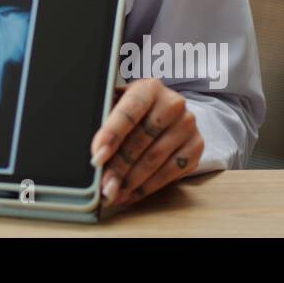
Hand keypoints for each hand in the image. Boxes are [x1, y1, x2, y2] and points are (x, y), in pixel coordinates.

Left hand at [89, 79, 202, 209]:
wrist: (170, 113)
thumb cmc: (135, 110)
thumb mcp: (119, 103)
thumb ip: (105, 116)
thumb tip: (87, 144)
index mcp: (149, 88)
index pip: (128, 113)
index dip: (111, 136)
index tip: (96, 157)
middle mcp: (173, 104)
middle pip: (141, 140)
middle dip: (118, 166)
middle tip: (102, 185)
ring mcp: (187, 126)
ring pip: (155, 159)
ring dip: (131, 181)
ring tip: (112, 194)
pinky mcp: (196, 147)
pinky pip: (170, 173)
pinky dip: (147, 187)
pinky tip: (130, 194)